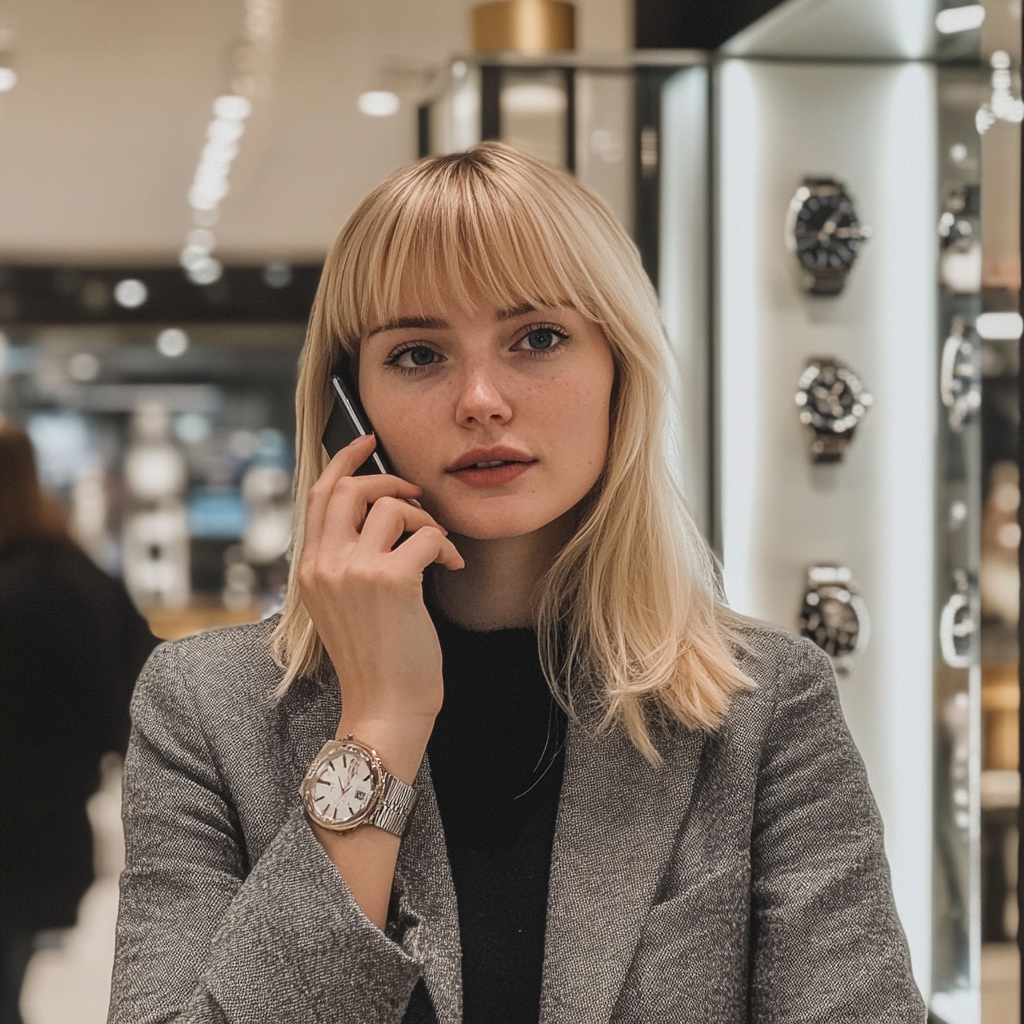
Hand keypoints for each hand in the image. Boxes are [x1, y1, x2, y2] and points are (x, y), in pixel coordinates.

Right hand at [299, 434, 463, 780]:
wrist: (384, 708)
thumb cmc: (374, 659)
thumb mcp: (342, 605)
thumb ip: (347, 561)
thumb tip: (380, 515)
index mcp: (310, 568)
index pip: (319, 495)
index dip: (344, 460)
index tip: (366, 440)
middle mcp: (325, 564)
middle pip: (350, 487)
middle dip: (389, 480)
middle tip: (415, 494)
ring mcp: (355, 571)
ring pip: (393, 507)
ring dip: (426, 519)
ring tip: (437, 547)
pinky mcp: (392, 581)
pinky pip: (426, 536)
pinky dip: (445, 546)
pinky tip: (450, 565)